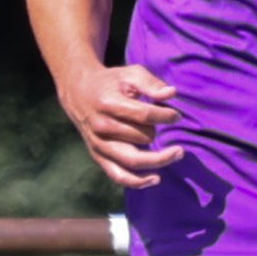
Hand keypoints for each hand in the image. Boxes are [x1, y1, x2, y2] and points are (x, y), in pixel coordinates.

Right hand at [58, 63, 183, 189]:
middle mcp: (101, 127)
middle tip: (163, 123)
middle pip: (142, 137)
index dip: (165, 116)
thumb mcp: (129, 74)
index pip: (143, 115)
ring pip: (133, 160)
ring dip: (158, 159)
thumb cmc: (110, 82)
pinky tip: (156, 179)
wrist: (78, 93)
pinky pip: (119, 175)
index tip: (177, 115)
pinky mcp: (98, 156)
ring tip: (178, 153)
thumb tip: (172, 94)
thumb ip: (151, 84)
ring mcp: (98, 144)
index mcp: (108, 104)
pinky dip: (138, 181)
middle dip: (157, 130)